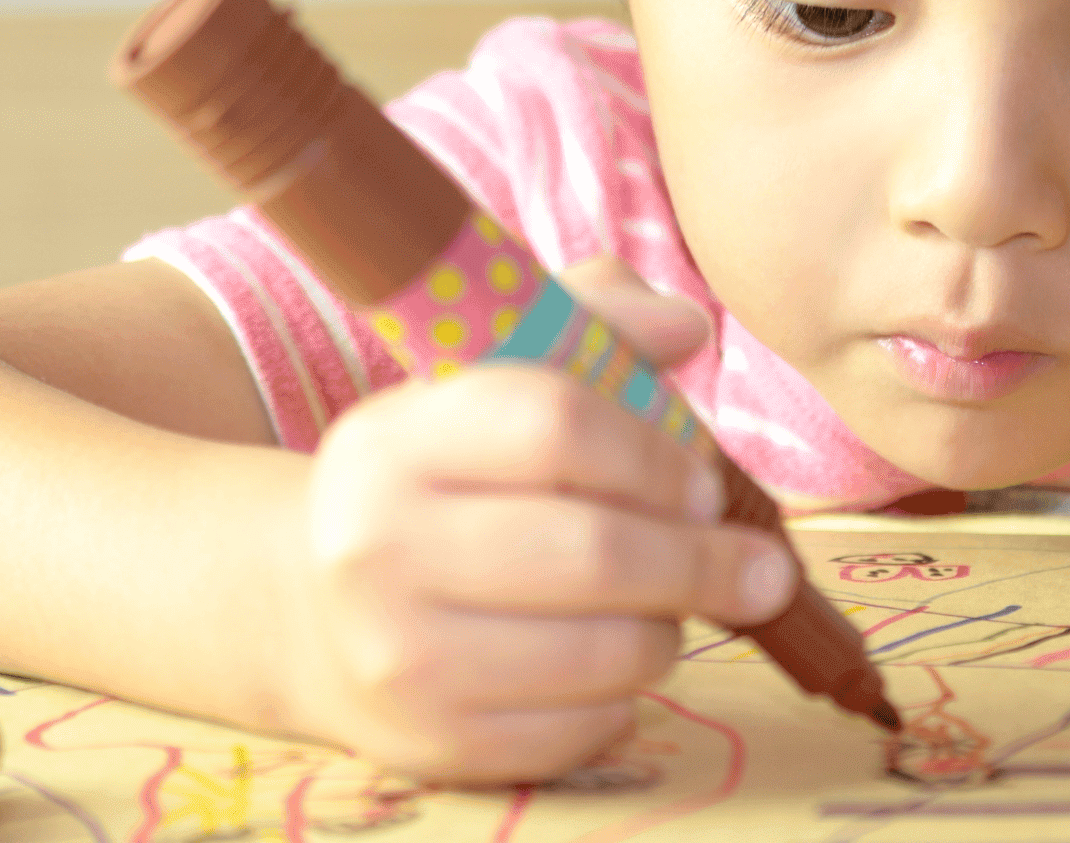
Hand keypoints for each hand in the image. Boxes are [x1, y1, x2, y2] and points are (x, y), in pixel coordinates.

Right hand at [277, 257, 795, 782]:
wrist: (311, 614)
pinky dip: (624, 698)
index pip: (556, 425)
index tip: (704, 484)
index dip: (655, 455)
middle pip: (595, 551)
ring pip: (606, 652)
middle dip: (703, 561)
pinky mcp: (435, 745)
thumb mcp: (487, 383)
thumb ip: (592, 325)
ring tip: (663, 609)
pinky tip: (606, 667)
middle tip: (758, 568)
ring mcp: (400, 657)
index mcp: (394, 439)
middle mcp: (378, 548)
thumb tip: (688, 328)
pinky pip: (586, 728)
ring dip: (666, 630)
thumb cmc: (439, 485)